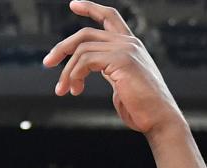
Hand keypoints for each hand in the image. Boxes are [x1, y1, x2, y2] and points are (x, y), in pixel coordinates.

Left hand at [43, 1, 182, 135]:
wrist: (159, 118)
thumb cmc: (140, 108)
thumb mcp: (120, 83)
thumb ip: (108, 70)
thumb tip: (87, 71)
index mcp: (130, 46)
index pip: (109, 17)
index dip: (90, 8)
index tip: (73, 4)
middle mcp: (128, 43)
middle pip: (86, 33)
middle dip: (63, 47)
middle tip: (47, 63)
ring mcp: (126, 49)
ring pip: (82, 49)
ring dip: (67, 71)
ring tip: (63, 90)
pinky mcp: (122, 60)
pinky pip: (86, 60)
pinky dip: (74, 75)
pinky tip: (75, 89)